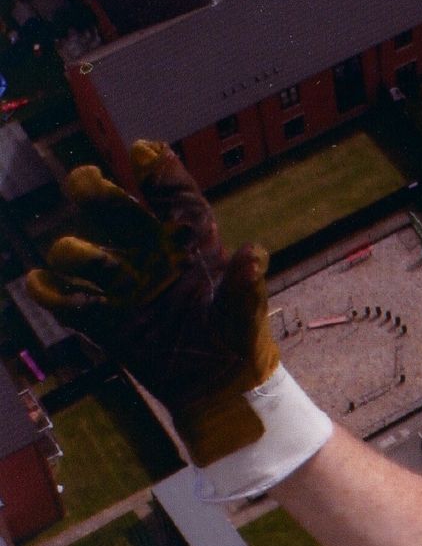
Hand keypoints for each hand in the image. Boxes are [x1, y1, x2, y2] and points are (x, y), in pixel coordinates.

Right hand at [29, 144, 277, 461]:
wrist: (221, 394)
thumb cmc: (241, 348)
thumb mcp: (246, 316)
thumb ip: (245, 285)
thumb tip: (255, 253)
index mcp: (193, 246)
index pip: (175, 199)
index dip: (160, 172)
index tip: (143, 151)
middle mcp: (154, 257)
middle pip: (119, 212)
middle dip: (99, 193)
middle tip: (85, 181)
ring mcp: (127, 288)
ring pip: (90, 257)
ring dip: (76, 252)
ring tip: (69, 253)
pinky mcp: (108, 323)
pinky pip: (74, 305)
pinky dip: (56, 295)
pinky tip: (43, 286)